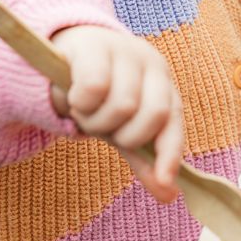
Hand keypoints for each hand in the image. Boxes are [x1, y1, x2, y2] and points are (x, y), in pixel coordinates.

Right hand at [51, 25, 184, 204]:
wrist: (67, 54)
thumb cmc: (101, 96)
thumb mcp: (123, 127)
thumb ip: (144, 158)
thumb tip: (168, 196)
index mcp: (164, 85)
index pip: (174, 122)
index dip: (171, 153)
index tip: (163, 183)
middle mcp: (152, 64)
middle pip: (153, 114)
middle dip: (123, 134)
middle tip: (101, 128)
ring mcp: (126, 50)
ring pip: (123, 105)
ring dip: (96, 120)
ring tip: (84, 112)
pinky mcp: (96, 45)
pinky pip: (94, 87)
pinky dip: (80, 103)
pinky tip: (73, 97)